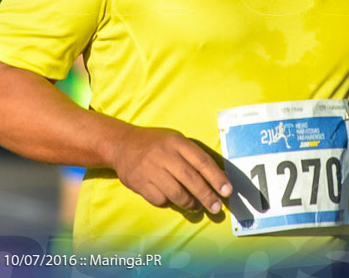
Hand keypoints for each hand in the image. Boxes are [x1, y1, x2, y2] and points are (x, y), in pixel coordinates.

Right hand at [109, 125, 232, 213]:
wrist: (122, 144)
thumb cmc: (156, 144)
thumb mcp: (175, 141)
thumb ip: (193, 157)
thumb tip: (217, 179)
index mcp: (177, 142)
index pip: (201, 161)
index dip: (216, 177)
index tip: (227, 191)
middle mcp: (165, 155)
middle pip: (191, 179)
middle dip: (207, 196)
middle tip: (216, 208)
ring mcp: (151, 170)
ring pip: (177, 193)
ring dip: (190, 203)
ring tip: (195, 206)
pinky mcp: (140, 183)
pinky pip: (160, 199)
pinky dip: (168, 203)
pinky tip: (171, 199)